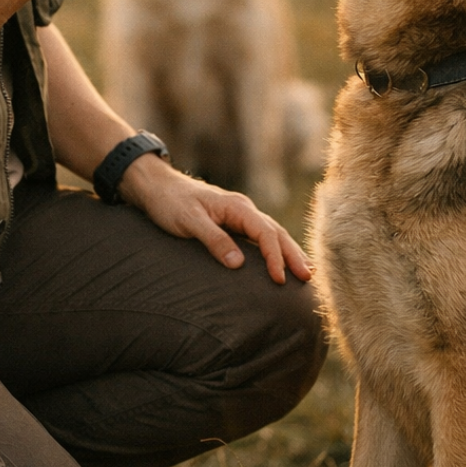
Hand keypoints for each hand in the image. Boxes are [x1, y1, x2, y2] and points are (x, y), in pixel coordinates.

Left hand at [119, 154, 311, 284]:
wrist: (157, 187)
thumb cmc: (170, 203)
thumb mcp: (189, 221)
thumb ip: (214, 240)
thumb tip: (238, 264)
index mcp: (237, 207)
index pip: (264, 233)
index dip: (274, 257)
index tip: (279, 279)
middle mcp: (243, 209)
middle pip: (276, 232)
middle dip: (293, 254)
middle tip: (308, 277)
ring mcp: (239, 215)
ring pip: (271, 233)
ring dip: (288, 252)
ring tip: (304, 272)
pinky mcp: (233, 222)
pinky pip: (260, 236)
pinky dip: (274, 248)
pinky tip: (279, 260)